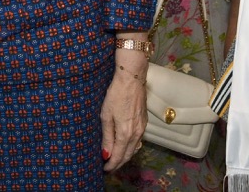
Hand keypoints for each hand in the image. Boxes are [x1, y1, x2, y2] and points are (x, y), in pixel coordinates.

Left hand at [101, 48, 147, 170]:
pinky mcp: (144, 122)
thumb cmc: (116, 95)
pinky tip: (125, 146)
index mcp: (126, 133)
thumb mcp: (106, 116)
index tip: (104, 169)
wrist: (132, 79)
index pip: (119, 156)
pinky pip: (138, 140)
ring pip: (134, 149)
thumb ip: (107, 137)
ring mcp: (142, 128)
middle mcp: (137, 134)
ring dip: (125, 156)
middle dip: (118, 163)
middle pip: (128, 155)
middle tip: (108, 167)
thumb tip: (106, 154)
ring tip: (115, 158)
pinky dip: (130, 147)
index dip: (111, 165)